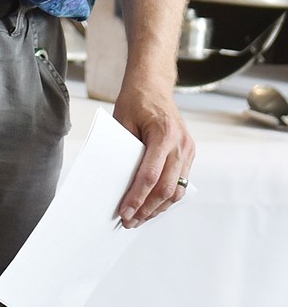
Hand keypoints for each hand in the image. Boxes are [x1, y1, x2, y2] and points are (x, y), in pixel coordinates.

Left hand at [112, 81, 194, 227]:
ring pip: (176, 189)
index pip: (149, 176)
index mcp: (163, 134)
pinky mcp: (189, 153)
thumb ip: (124, 150)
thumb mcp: (122, 121)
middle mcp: (180, 144)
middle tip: (129, 222)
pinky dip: (167, 196)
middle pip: (166, 188)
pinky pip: (180, 181)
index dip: (136, 198)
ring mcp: (188, 149)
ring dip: (158, 208)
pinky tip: (153, 206)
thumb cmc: (135, 100)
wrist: (153, 84)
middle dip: (147, 209)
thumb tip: (117, 182)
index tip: (124, 212)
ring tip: (140, 219)